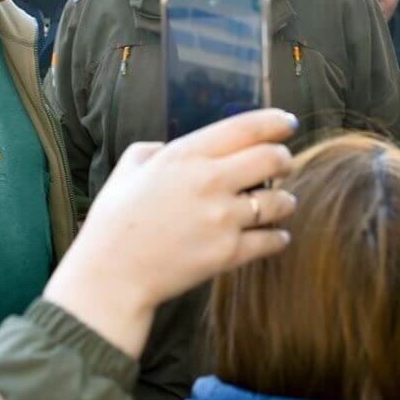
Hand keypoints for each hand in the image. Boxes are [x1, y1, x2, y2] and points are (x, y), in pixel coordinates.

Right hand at [44, 108, 298, 356]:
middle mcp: (209, 181)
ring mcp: (222, 219)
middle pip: (273, 159)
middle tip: (284, 165)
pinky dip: (279, 238)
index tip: (288, 123)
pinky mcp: (228, 254)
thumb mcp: (127, 170)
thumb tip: (168, 146)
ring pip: (280, 201)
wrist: (110, 277)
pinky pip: (272, 240)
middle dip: (286, 159)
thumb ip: (152, 149)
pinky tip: (276, 236)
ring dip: (285, 200)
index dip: (276, 122)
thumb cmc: (114, 222)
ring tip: (280, 204)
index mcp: (185, 155)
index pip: (246, 127)